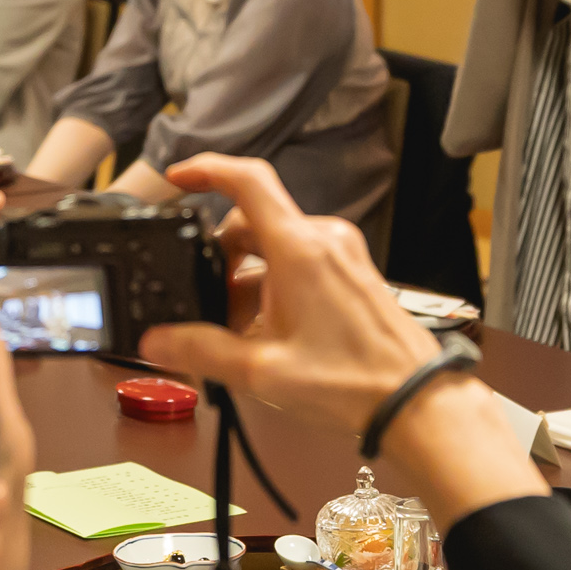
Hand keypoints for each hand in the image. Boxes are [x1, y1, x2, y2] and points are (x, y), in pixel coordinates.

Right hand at [146, 155, 544, 525]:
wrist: (412, 399)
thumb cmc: (352, 382)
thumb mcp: (261, 371)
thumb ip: (202, 352)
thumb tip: (158, 342)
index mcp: (299, 249)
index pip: (247, 181)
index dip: (207, 170)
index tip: (177, 178)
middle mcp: (323, 240)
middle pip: (253, 223)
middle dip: (220, 259)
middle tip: (205, 302)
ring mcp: (342, 254)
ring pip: (275, 247)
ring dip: (247, 279)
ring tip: (237, 332)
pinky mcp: (352, 272)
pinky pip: (301, 263)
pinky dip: (274, 286)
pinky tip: (268, 332)